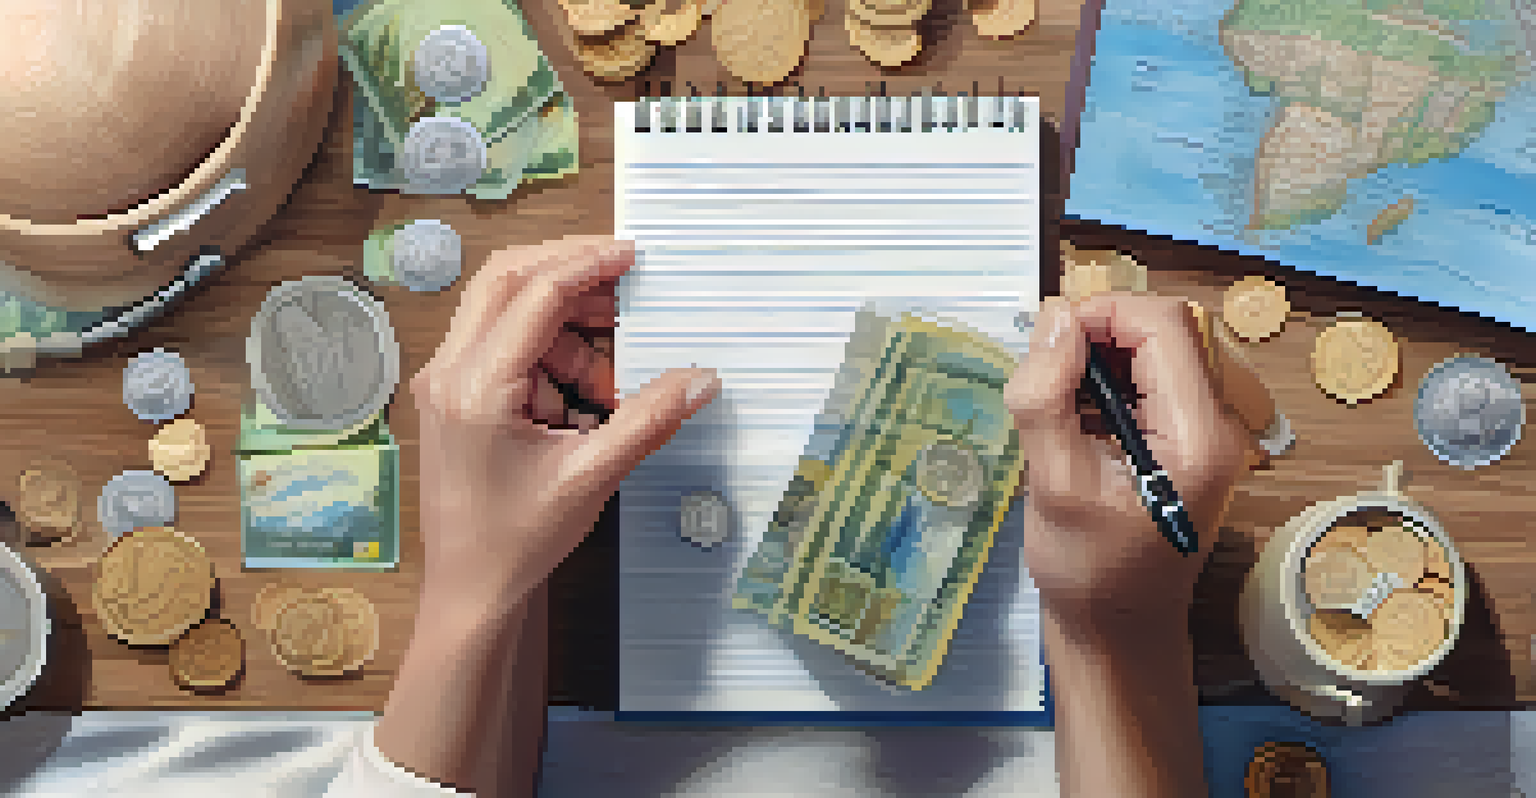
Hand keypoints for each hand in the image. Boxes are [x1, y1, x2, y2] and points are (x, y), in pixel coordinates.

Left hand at [409, 235, 720, 617]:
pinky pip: (501, 343)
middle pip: (506, 279)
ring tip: (607, 377)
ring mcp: (444, 381)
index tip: (632, 256)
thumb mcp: (591, 477)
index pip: (535, 294)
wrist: (469, 591)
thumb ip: (647, 420)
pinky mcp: (452, 395)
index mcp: (476, 387)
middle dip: (569, 271)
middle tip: (623, 279)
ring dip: (562, 322)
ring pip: (503, 309)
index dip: (588, 266)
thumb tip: (701, 379)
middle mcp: (449, 372)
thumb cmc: (518, 541)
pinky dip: (546, 350)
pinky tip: (581, 396)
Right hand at [1006, 292, 1267, 642]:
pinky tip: (1072, 421)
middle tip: (1043, 374)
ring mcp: (1202, 433)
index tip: (1045, 341)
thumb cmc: (1088, 573)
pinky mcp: (1182, 442)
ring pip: (1152, 351)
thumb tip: (1053, 319)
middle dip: (1096, 333)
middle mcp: (1216, 424)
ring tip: (1053, 402)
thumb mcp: (1054, 487)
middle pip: (1162, 331)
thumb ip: (1048, 400)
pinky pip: (1147, 382)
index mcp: (1199, 435)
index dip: (1101, 313)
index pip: (1163, 325)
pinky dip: (1104, 383)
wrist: (1119, 633)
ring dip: (1096, 358)